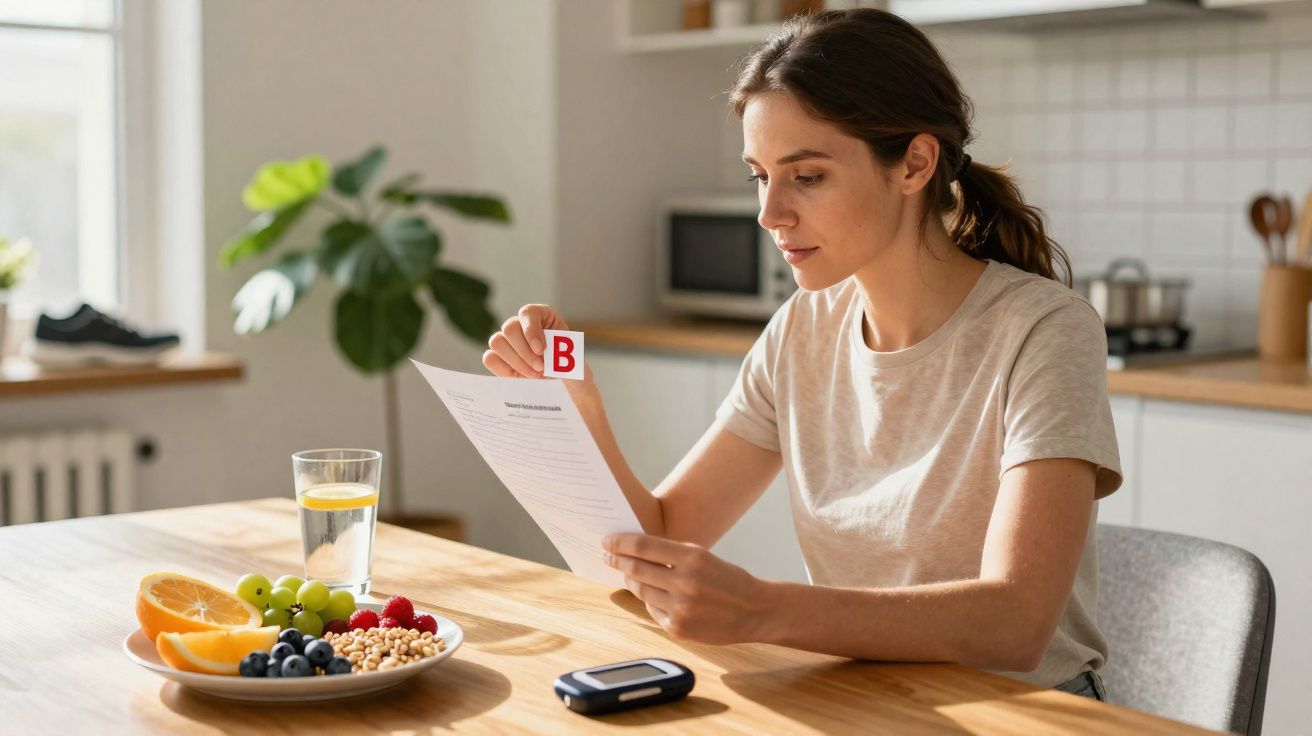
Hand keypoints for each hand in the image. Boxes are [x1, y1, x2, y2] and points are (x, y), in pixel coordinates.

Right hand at [482, 304, 595, 397]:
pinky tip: (520, 378)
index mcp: (542, 317)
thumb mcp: (574, 362)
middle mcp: (522, 325)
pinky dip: (503, 370)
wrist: (564, 388)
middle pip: (510, 328)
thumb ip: (564, 358)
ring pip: (497, 341)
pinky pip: (490, 358)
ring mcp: (508, 341)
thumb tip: (551, 357)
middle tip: (540, 368)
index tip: (541, 350)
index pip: (528, 313)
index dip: (531, 330)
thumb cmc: (570, 371)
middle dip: (524, 352)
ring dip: (516, 361)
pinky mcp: (499, 358)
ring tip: (534, 375)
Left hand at [603, 533, 772, 644]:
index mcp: (692, 558)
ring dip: (631, 580)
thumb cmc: (728, 580)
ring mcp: (680, 608)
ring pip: (641, 591)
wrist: (754, 611)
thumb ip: (671, 554)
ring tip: (628, 572)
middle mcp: (684, 583)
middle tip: (607, 555)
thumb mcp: (703, 557)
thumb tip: (635, 550)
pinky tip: (654, 595)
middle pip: (637, 569)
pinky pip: (652, 610)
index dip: (620, 543)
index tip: (607, 540)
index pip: (644, 547)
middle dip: (618, 560)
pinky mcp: (678, 629)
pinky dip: (650, 601)